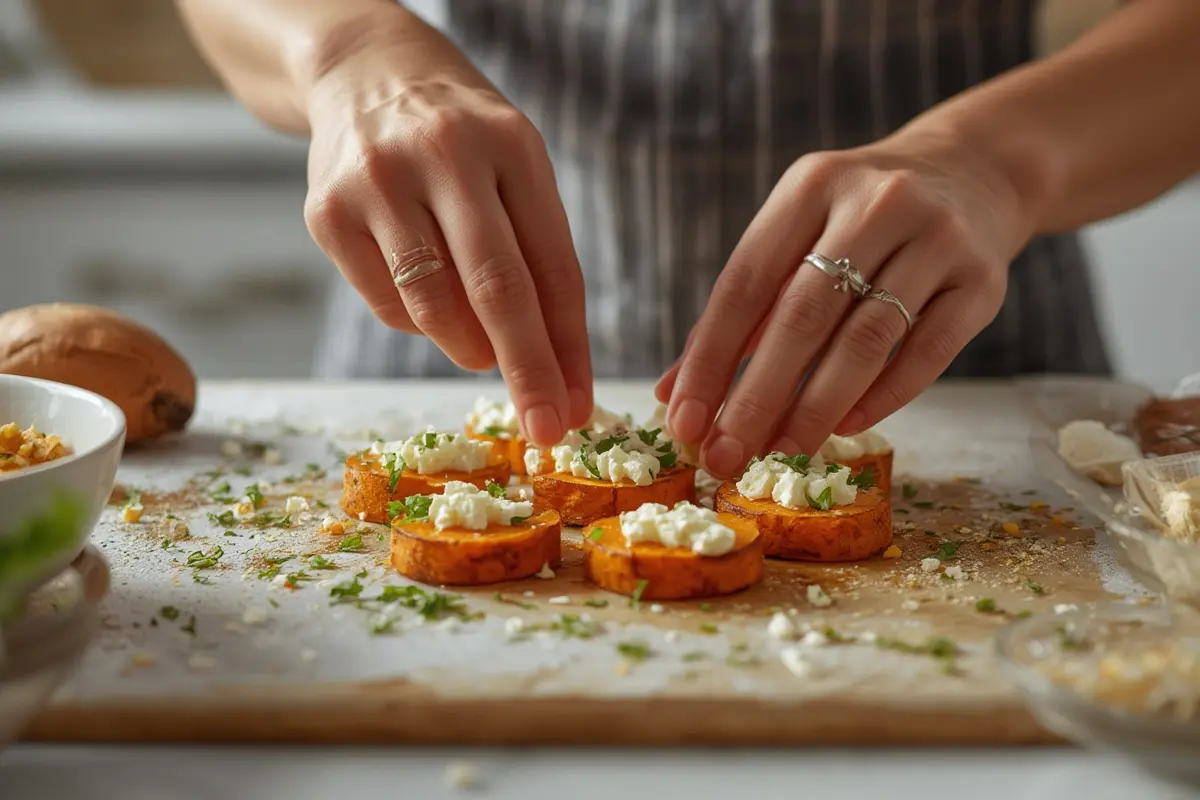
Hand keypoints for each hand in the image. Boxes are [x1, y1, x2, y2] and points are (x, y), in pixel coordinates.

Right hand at [301, 15, 591, 444]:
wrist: (366, 72)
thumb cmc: (462, 141)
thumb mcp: (517, 171)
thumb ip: (538, 259)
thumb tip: (555, 374)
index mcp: (511, 146)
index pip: (552, 268)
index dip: (568, 349)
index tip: (578, 409)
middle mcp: (444, 156)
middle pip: (496, 289)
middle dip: (527, 371)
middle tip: (546, 429)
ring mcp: (378, 182)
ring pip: (434, 305)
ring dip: (469, 349)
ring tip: (483, 351)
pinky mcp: (327, 211)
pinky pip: (386, 303)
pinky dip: (419, 323)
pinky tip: (429, 298)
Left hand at [656, 127, 1031, 477]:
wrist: (975, 171)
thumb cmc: (860, 220)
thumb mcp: (797, 236)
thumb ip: (738, 314)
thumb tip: (672, 394)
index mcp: (810, 186)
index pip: (746, 283)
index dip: (711, 359)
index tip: (684, 421)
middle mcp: (874, 203)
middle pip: (802, 316)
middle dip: (757, 397)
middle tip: (726, 456)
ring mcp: (936, 237)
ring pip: (865, 340)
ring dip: (815, 407)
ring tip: (780, 453)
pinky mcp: (983, 278)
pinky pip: (927, 353)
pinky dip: (882, 397)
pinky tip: (844, 428)